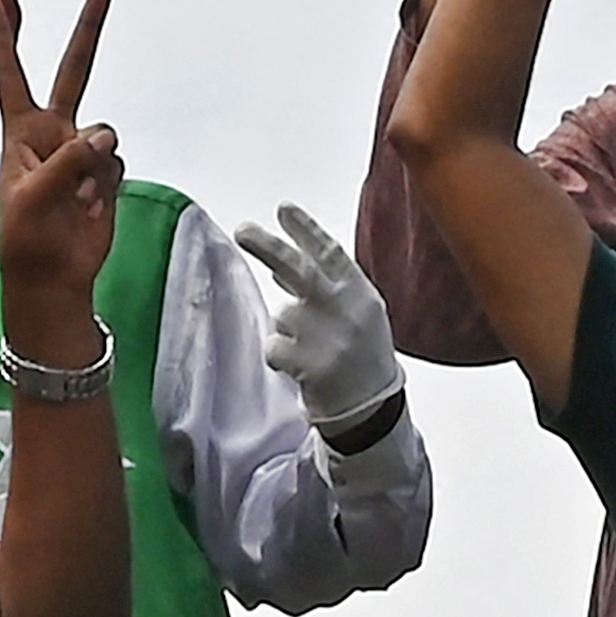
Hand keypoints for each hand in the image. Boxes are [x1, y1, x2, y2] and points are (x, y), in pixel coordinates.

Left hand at [0, 0, 123, 310]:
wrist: (53, 276)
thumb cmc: (26, 238)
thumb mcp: (34, 198)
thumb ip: (69, 161)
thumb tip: (107, 137)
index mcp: (22, 133)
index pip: (10, 75)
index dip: (1, 37)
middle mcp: (53, 133)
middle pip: (73, 73)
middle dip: (88, 33)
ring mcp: (81, 152)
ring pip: (104, 133)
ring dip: (93, 164)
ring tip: (75, 199)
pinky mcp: (106, 173)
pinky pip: (117, 164)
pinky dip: (106, 186)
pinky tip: (90, 207)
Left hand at [234, 204, 409, 432]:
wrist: (372, 409)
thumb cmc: (360, 355)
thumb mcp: (353, 315)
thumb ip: (322, 290)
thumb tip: (279, 270)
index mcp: (360, 294)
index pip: (331, 254)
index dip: (306, 230)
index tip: (283, 208)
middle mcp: (346, 310)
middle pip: (301, 270)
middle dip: (269, 247)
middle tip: (243, 230)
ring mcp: (329, 337)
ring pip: (283, 316)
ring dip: (288, 331)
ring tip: (313, 350)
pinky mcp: (312, 365)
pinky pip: (274, 348)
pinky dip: (280, 356)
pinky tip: (303, 369)